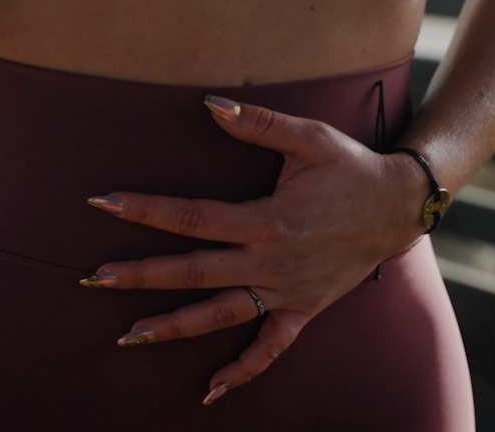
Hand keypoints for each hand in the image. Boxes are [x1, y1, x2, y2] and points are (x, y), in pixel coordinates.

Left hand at [79, 95, 428, 404]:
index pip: (192, 217)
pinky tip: (211, 389)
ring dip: (174, 327)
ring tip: (129, 337)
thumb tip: (209, 105)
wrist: (400, 206)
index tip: (104, 203)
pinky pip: (271, 348)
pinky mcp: (304, 310)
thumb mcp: (310, 138)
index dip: (146, 209)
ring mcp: (286, 291)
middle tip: (94, 278)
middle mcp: (271, 262)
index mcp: (266, 220)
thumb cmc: (351, 167)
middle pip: (194, 271)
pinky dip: (243, 371)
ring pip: (221, 315)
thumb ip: (259, 125)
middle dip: (141, 275)